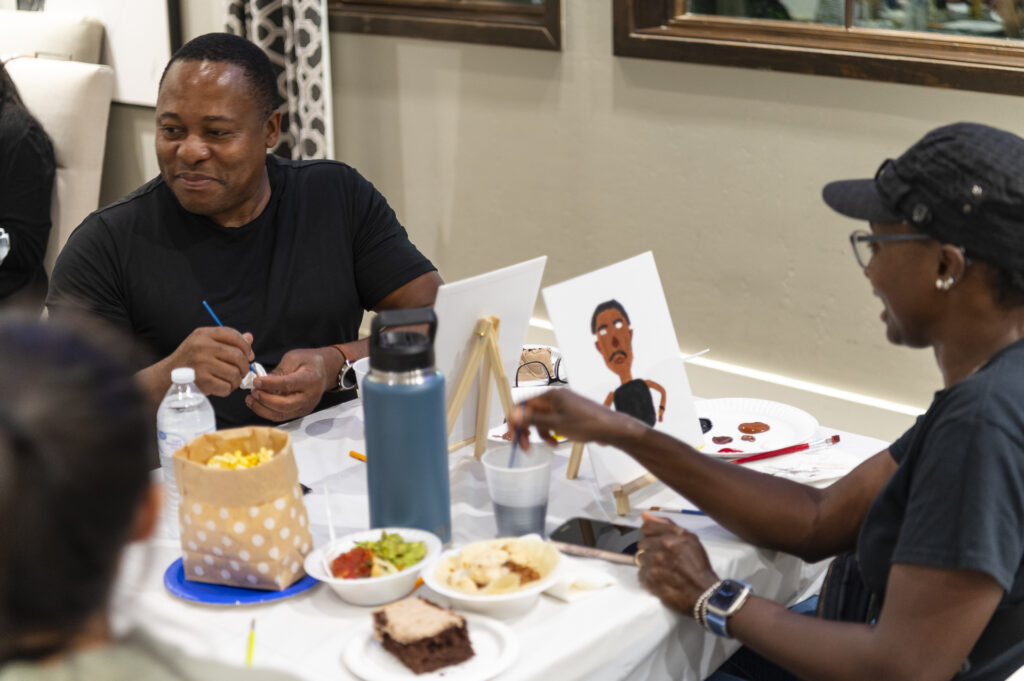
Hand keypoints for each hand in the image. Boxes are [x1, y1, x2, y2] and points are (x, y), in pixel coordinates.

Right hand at [166, 327, 253, 396]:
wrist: (167, 377)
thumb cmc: (190, 360)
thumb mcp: (204, 343)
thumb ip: (227, 340)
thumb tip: (249, 337)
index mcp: (204, 334)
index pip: (234, 336)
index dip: (246, 347)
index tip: (248, 355)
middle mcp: (202, 346)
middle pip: (238, 356)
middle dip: (245, 367)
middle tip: (242, 372)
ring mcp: (202, 363)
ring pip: (235, 373)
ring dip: (237, 380)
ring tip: (231, 381)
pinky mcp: (202, 380)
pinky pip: (226, 387)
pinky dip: (228, 390)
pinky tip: (222, 387)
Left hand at [247, 348, 330, 421]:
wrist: (324, 371)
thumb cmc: (309, 362)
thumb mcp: (294, 357)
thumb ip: (280, 370)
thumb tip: (263, 381)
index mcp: (310, 380)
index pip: (288, 384)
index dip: (270, 384)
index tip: (256, 381)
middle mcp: (309, 396)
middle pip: (285, 404)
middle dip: (265, 399)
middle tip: (253, 391)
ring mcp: (305, 407)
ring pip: (281, 414)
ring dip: (263, 408)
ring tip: (251, 399)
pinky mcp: (300, 412)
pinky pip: (281, 416)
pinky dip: (267, 412)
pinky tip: (257, 404)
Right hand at [507, 388, 636, 448]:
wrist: (611, 428)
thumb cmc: (587, 424)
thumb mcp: (556, 424)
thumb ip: (533, 419)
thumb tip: (514, 414)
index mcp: (550, 395)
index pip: (523, 404)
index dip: (515, 420)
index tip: (513, 436)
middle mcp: (555, 397)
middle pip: (531, 411)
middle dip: (527, 429)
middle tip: (526, 446)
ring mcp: (563, 404)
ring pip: (541, 418)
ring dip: (541, 433)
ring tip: (550, 444)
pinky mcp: (569, 412)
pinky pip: (552, 421)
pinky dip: (551, 432)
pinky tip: (556, 441)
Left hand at [635, 512, 718, 616]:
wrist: (704, 592)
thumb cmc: (698, 566)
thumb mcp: (689, 539)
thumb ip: (666, 524)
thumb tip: (644, 515)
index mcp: (671, 537)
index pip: (647, 527)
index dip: (650, 533)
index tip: (655, 539)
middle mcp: (661, 549)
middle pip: (642, 543)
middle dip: (650, 548)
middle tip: (662, 557)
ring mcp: (655, 566)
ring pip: (640, 558)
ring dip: (649, 563)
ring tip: (662, 568)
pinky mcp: (651, 581)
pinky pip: (641, 574)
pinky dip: (648, 576)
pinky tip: (660, 578)